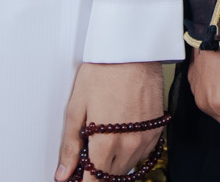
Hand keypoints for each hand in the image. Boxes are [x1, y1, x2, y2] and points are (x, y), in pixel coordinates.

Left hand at [56, 62, 166, 180]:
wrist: (132, 51)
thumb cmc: (103, 71)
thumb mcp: (76, 108)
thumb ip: (70, 145)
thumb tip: (63, 172)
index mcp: (106, 143)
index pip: (94, 181)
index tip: (76, 178)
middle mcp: (129, 145)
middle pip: (110, 176)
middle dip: (96, 173)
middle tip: (86, 158)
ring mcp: (145, 138)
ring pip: (127, 167)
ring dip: (114, 164)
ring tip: (102, 145)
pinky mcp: (156, 128)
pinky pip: (143, 154)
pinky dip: (130, 153)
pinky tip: (120, 138)